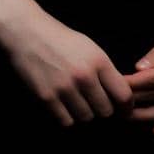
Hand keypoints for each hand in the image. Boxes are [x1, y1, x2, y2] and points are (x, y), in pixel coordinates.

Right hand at [0, 6, 134, 126]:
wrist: (27, 32)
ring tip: (78, 101)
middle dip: (103, 110)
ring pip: (86, 118)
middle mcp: (84, 76)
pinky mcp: (47, 97)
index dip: (127, 107)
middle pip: (106, 111)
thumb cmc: (60, 39)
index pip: (123, 96)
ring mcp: (65, 88)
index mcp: (98, 61)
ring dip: (84, 113)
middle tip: (96, 104)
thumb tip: (120, 96)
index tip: (124, 111)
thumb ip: (105, 71)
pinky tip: (64, 105)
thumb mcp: (89, 47)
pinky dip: (67, 117)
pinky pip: (66, 121)